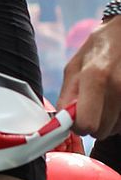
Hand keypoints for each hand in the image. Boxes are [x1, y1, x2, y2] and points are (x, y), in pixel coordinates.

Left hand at [56, 17, 120, 138]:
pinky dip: (118, 117)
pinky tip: (116, 101)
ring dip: (108, 121)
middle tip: (92, 108)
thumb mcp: (74, 66)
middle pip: (101, 131)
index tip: (76, 118)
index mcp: (95, 76)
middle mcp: (117, 86)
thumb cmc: (99, 48)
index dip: (78, 125)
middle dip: (93, 124)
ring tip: (106, 100)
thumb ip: (67, 95)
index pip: (86, 123)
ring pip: (115, 129)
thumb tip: (63, 121)